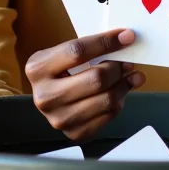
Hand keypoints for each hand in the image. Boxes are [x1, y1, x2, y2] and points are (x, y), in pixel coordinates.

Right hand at [25, 29, 145, 140]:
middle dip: (118, 67)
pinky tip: (119, 92)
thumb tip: (125, 39)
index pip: (78, 52)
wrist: (48, 98)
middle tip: (128, 62)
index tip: (127, 36)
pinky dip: (119, 101)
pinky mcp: (75, 133)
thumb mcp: (62, 53)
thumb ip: (88, 47)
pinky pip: (109, 115)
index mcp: (38, 68)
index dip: (106, 42)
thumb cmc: (59, 70)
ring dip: (124, 85)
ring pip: (107, 99)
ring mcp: (59, 118)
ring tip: (131, 76)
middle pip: (96, 78)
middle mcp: (45, 97)